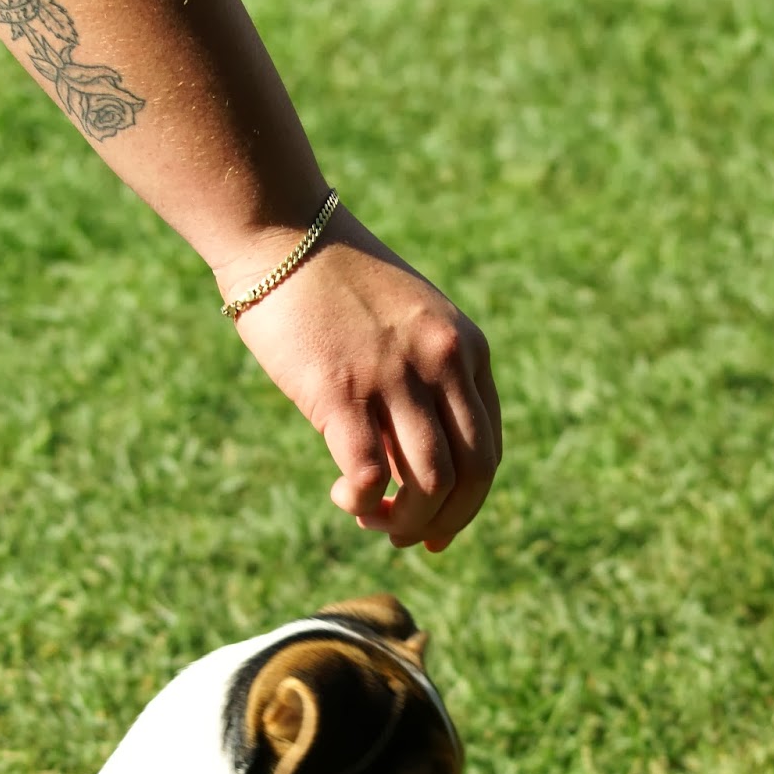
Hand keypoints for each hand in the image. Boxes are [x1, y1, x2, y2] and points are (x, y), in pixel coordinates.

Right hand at [216, 211, 500, 550]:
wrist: (283, 235)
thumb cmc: (336, 285)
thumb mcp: (407, 323)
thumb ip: (425, 378)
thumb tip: (414, 461)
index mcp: (468, 348)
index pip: (489, 447)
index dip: (470, 501)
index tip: (441, 526)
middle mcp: (442, 363)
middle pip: (472, 473)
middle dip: (446, 520)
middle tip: (411, 538)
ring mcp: (394, 377)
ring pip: (430, 483)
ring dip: (407, 521)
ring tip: (376, 521)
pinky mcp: (341, 392)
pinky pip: (372, 475)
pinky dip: (364, 502)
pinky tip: (345, 496)